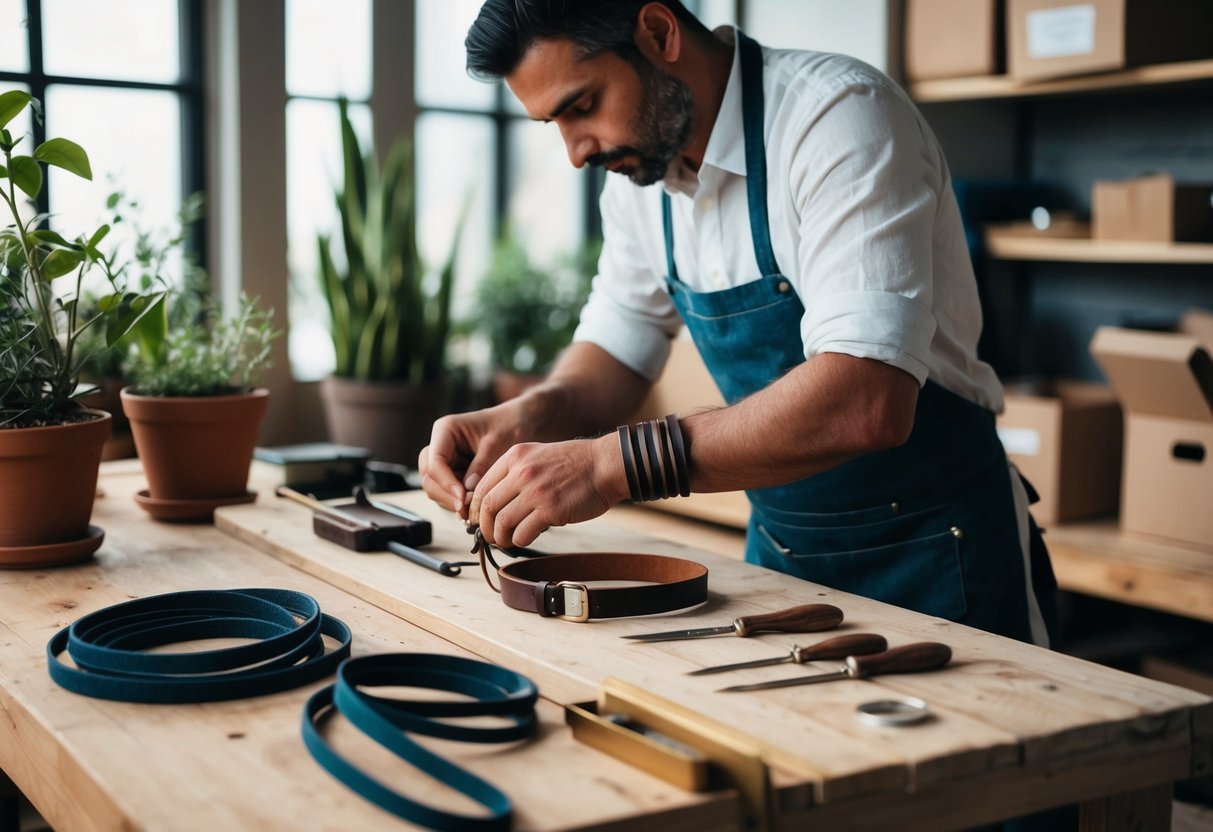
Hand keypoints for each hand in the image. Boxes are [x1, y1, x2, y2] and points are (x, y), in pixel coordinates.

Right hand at [418, 403, 527, 517]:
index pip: (435, 461)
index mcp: (445, 430)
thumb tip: (467, 491)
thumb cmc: (510, 426)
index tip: (463, 498)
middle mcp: (440, 445)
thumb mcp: (497, 444)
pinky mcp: (454, 473)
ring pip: (436, 488)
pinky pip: (448, 492)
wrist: (521, 423)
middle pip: (429, 477)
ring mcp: (445, 461)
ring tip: (474, 510)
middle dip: (446, 495)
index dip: (446, 483)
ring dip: (452, 501)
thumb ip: (481, 466)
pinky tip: (475, 508)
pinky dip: (458, 502)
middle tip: (467, 510)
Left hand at [468, 434, 629, 546]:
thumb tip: (495, 501)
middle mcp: (521, 472)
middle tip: (490, 536)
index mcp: (515, 457)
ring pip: (502, 522)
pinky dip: (519, 540)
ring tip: (506, 541)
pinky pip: (523, 532)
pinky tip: (524, 539)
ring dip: (500, 537)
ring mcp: (536, 491)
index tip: (478, 520)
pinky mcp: (551, 509)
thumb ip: (516, 472)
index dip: (475, 508)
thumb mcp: (538, 455)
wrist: (605, 464)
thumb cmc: (575, 464)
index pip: (482, 486)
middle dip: (484, 526)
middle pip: (487, 506)